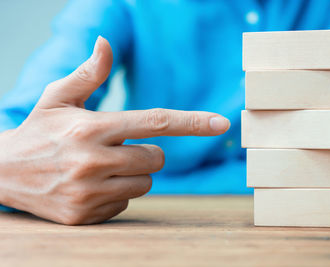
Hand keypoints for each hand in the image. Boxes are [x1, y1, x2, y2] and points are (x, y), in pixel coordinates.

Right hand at [0, 36, 229, 224]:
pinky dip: (117, 193)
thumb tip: (105, 40)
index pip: (155, 122)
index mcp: (92, 128)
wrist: (1, 173)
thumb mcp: (58, 97)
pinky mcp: (85, 215)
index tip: (221, 123)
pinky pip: (126, 203)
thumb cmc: (38, 130)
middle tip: (118, 147)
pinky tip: (91, 186)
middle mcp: (92, 161)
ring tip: (101, 166)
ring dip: (133, 173)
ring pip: (145, 183)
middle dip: (147, 152)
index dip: (192, 122)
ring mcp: (88, 192)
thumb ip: (89, 72)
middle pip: (158, 159)